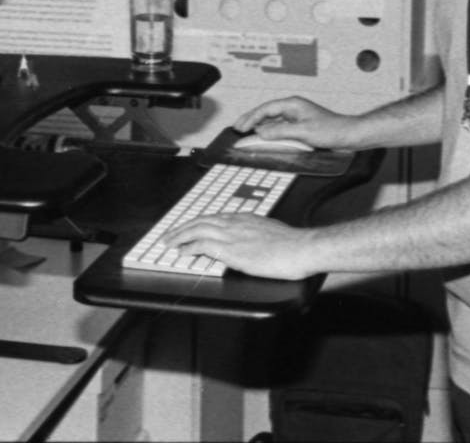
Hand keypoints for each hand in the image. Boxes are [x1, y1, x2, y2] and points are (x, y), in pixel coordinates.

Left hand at [162, 214, 314, 280]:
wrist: (301, 248)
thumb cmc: (292, 245)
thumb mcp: (270, 233)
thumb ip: (255, 234)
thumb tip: (251, 242)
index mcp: (245, 218)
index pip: (214, 217)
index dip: (197, 222)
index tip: (188, 227)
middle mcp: (236, 223)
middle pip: (201, 220)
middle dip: (182, 227)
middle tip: (169, 235)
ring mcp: (233, 235)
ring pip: (197, 229)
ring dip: (180, 236)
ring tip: (169, 242)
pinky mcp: (232, 249)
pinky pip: (203, 244)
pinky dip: (189, 247)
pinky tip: (182, 252)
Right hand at [233, 96, 358, 149]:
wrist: (348, 135)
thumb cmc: (331, 130)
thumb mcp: (303, 132)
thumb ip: (281, 132)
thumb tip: (262, 132)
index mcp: (293, 104)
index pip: (266, 109)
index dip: (251, 118)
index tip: (241, 127)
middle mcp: (293, 108)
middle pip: (266, 111)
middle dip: (251, 119)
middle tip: (237, 128)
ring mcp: (296, 116)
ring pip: (271, 118)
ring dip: (258, 124)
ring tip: (246, 131)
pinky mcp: (300, 124)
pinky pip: (279, 125)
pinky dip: (268, 130)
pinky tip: (264, 135)